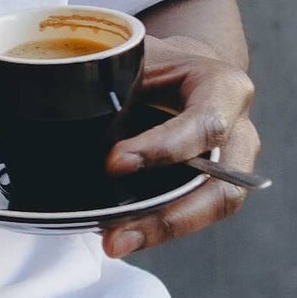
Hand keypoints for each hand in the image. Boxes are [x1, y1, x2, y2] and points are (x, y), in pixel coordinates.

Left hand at [101, 34, 259, 257]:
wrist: (180, 70)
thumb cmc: (155, 62)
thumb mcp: (137, 54)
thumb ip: (113, 77)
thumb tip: (57, 109)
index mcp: (224, 88)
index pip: (205, 123)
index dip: (163, 148)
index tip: (114, 163)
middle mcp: (239, 132)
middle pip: (221, 188)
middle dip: (169, 217)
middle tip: (116, 234)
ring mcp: (232, 165)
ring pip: (211, 209)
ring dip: (161, 231)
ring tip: (115, 243)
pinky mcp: (212, 187)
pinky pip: (192, 213)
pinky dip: (157, 226)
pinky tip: (121, 235)